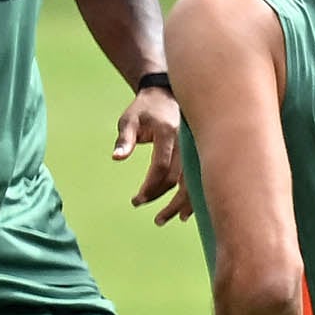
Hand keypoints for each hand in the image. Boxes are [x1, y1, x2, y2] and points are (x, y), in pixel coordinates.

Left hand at [114, 84, 188, 220]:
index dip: (150, 186)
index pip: (161, 167)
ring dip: (184, 203)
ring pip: (193, 180)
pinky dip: (193, 195)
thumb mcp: (128, 120)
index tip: (137, 200)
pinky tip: (188, 211)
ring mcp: (194, 148)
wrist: (166, 94)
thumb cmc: (144, 109)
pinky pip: (197, 177)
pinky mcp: (197, 152)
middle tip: (157, 220)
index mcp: (168, 133)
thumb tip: (117, 157)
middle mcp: (185, 142)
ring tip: (173, 219)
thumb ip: (124, 139)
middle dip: (168, 201)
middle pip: (180, 178)